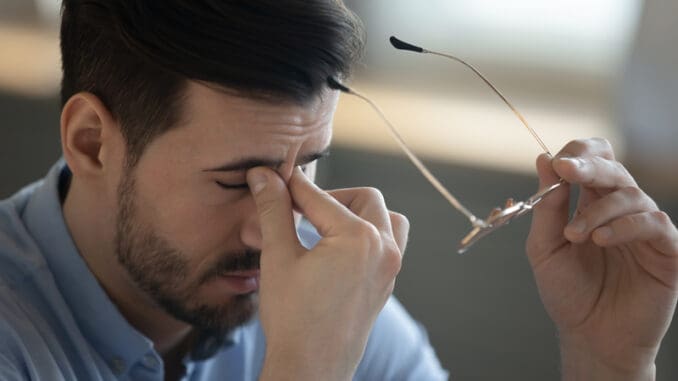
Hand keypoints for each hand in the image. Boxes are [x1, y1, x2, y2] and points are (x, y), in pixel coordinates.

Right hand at [247, 167, 406, 380]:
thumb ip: (274, 210)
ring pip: (386, 218)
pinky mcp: (387, 283)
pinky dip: (368, 234)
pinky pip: (389, 243)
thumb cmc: (293, 318)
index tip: (273, 178)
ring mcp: (390, 268)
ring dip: (359, 213)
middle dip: (331, 197)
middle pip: (365, 197)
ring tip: (326, 226)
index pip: (320, 197)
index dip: (292, 186)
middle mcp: (383, 249)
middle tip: (300, 209)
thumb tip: (264, 175)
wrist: (311, 368)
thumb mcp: (278, 257)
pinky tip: (337, 248)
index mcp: (358, 238)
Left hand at [526, 138, 677, 380]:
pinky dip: (626, 226)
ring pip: (632, 196)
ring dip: (599, 209)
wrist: (590, 337)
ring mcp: (645, 230)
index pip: (594, 161)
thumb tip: (543, 159)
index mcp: (591, 204)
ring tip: (575, 234)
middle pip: (614, 169)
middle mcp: (620, 211)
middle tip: (566, 170)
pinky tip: (601, 239)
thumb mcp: (545, 248)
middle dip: (589, 166)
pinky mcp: (667, 251)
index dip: (579, 153)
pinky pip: (655, 224)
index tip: (557, 161)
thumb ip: (547, 207)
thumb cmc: (567, 292)